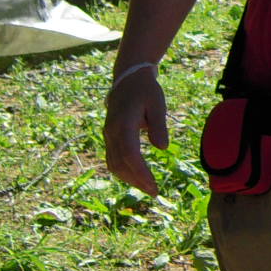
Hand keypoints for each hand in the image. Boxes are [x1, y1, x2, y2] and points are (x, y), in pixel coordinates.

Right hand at [103, 67, 167, 195]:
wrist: (128, 78)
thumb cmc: (146, 90)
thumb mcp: (157, 103)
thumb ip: (159, 125)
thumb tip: (162, 147)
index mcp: (123, 124)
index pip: (130, 155)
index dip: (141, 174)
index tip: (154, 187)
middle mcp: (111, 131)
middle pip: (121, 163)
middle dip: (137, 180)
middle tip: (154, 192)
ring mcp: (108, 134)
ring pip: (114, 163)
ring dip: (129, 178)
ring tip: (147, 187)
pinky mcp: (109, 136)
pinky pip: (112, 158)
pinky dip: (123, 170)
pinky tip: (136, 177)